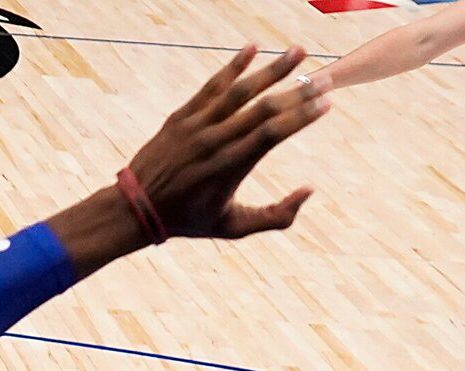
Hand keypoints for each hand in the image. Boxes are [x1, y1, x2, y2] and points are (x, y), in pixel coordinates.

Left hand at [124, 45, 329, 241]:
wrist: (138, 206)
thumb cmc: (190, 220)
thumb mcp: (235, 227)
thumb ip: (276, 216)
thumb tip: (309, 191)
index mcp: (232, 167)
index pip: (273, 134)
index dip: (301, 116)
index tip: (326, 103)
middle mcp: (216, 141)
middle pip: (263, 108)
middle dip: (298, 91)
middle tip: (324, 77)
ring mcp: (198, 124)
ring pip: (240, 90)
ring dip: (272, 69)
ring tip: (298, 51)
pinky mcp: (183, 115)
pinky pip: (212, 85)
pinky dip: (233, 66)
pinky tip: (253, 48)